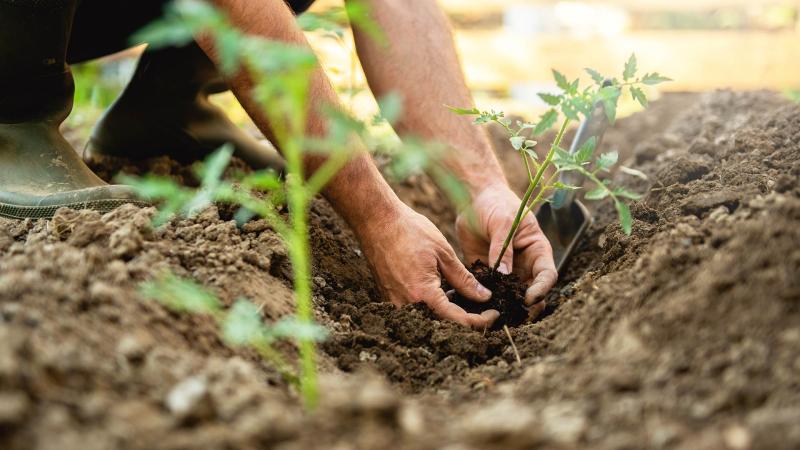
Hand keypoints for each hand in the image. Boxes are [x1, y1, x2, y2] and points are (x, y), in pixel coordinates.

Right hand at [357, 203, 499, 328]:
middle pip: (443, 324)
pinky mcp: (389, 297)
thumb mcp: (444, 253)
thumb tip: (484, 297)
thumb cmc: (410, 231)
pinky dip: (433, 305)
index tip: (495, 313)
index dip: (481, 321)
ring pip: (429, 318)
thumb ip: (464, 279)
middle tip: (483, 308)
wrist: (376, 221)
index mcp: (423, 294)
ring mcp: (395, 302)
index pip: (458, 320)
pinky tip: (443, 289)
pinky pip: (416, 310)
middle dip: (467, 319)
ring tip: (463, 295)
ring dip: (449, 312)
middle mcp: (407, 305)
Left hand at [456, 183, 557, 317]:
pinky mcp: (487, 273)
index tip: (529, 299)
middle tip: (515, 317)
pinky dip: (484, 300)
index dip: (542, 289)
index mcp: (537, 251)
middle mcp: (524, 265)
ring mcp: (506, 272)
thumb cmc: (496, 204)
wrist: (474, 199)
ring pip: (511, 297)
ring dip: (505, 307)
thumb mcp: (503, 222)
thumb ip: (502, 248)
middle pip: (532, 292)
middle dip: (526, 307)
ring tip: (495, 317)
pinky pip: (488, 291)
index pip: (547, 275)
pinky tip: (475, 308)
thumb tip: (503, 275)